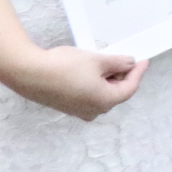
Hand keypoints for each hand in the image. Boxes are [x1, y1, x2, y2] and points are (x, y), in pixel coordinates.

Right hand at [2, 44, 147, 120]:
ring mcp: (78, 111)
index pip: (129, 88)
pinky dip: (94, 84)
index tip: (143, 61)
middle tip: (124, 60)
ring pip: (101, 95)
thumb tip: (129, 64)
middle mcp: (93, 111)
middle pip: (116, 93)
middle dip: (122, 77)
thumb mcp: (97, 60)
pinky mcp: (66, 106)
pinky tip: (90, 71)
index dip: (138, 73)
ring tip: (107, 63)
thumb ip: (117, 63)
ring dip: (107, 80)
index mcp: (105, 101)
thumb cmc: (64, 66)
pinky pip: (88, 96)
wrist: (28, 73)